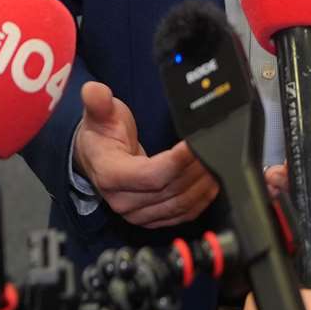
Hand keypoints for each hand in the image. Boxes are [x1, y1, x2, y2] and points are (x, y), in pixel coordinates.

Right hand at [73, 81, 217, 227]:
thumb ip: (98, 101)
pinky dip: (199, 201)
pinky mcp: (150, 218)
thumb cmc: (101, 135)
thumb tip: (94, 91)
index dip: (177, 162)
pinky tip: (210, 184)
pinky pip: (180, 215)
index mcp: (110, 175)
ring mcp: (137, 213)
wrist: (95, 158)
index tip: (194, 145)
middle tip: (214, 150)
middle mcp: (122, 200)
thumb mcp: (99, 114)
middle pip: (169, 190)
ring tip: (216, 164)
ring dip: (201, 186)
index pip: (150, 175)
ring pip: (178, 205)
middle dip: (195, 170)